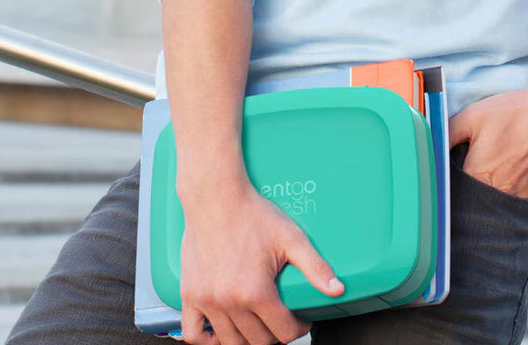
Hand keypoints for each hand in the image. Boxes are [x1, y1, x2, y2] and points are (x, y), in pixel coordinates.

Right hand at [178, 173, 343, 344]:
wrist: (216, 197)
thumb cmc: (253, 214)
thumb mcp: (291, 237)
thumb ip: (315, 267)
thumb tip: (338, 289)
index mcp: (256, 291)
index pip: (283, 332)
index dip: (298, 328)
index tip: (301, 319)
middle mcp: (229, 302)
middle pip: (258, 342)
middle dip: (275, 334)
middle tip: (281, 319)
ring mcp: (206, 301)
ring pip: (230, 343)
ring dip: (248, 338)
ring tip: (258, 324)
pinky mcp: (189, 294)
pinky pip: (192, 334)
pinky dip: (208, 340)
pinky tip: (222, 331)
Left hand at [448, 78, 527, 200]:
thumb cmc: (516, 113)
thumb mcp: (472, 116)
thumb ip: (446, 134)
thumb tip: (431, 147)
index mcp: (478, 176)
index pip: (451, 194)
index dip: (445, 186)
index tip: (443, 179)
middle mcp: (498, 195)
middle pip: (471, 203)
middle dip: (464, 193)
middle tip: (466, 173)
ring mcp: (519, 200)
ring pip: (492, 206)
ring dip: (485, 195)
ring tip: (489, 172)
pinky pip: (512, 204)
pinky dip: (505, 194)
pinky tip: (507, 173)